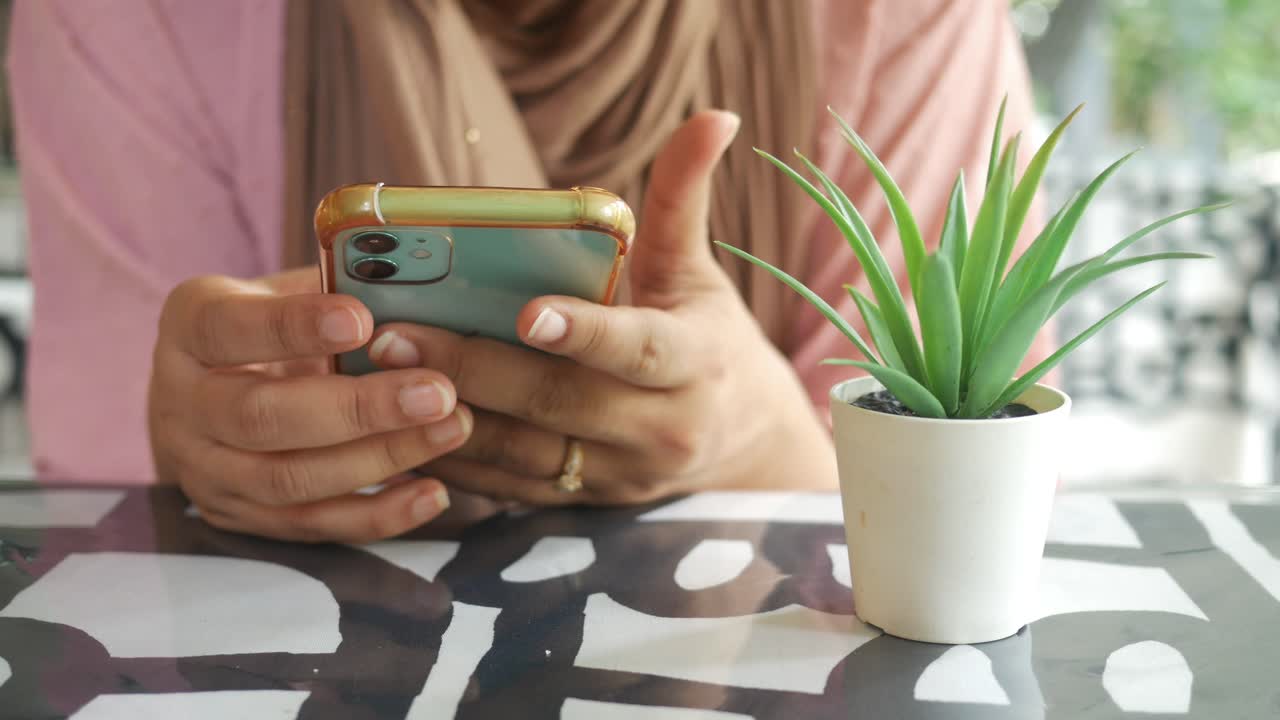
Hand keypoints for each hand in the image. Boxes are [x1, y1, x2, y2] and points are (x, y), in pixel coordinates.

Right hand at [148, 268, 473, 541]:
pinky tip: (434, 492)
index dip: (294, 327)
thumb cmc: (274, 325)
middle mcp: (182, 404)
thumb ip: (337, 288)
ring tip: (452, 430)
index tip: (363, 321)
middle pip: (262, 417)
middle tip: (437, 393)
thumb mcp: (287, 291)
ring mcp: (205, 469)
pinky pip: (312, 525)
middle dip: (358, 408)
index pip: (230, 328)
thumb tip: (416, 283)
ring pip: (290, 479)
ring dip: (380, 459)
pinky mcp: (240, 517)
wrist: (214, 389)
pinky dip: (378, 514)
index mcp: (190, 326)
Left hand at [368, 110, 836, 504]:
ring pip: (525, 454)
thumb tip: (714, 117)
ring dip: (449, 419)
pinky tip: (398, 427)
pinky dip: (455, 459)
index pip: (637, 349)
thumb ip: (683, 199)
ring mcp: (618, 477)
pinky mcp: (582, 505)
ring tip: (380, 377)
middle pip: (561, 403)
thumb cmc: (708, 340)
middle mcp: (660, 430)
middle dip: (476, 370)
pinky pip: (510, 489)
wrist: (739, 442)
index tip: (527, 311)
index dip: (585, 332)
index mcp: (691, 363)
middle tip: (398, 335)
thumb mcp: (696, 273)